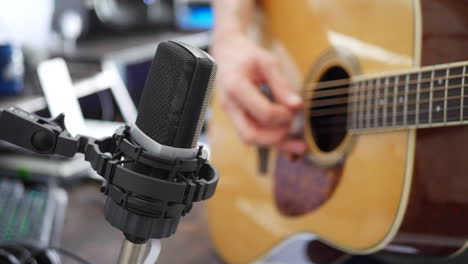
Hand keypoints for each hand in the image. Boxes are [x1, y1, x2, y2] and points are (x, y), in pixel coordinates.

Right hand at [211, 35, 306, 155]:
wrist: (226, 54)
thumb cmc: (246, 56)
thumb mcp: (267, 62)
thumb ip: (282, 85)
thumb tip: (297, 106)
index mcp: (236, 87)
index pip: (263, 113)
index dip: (284, 115)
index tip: (295, 109)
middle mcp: (230, 105)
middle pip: (251, 135)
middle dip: (276, 137)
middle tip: (293, 128)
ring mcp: (231, 114)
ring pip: (251, 139)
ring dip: (275, 144)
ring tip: (298, 146)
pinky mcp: (237, 118)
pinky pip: (252, 134)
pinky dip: (270, 141)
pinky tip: (287, 144)